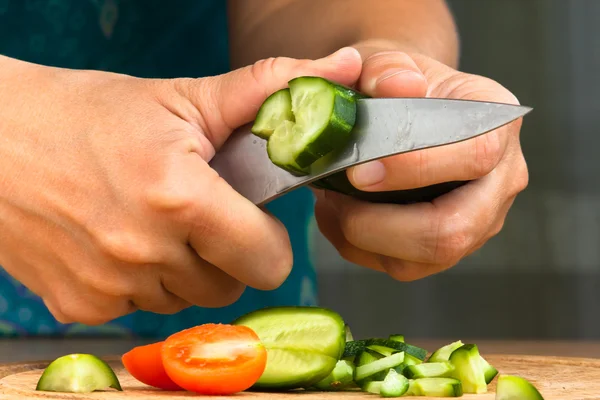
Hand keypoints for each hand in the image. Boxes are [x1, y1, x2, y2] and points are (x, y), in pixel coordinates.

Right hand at [0, 49, 361, 324]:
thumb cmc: (87, 112)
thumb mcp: (181, 97)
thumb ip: (269, 88)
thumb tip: (343, 67)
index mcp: (180, 197)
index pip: (270, 261)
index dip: (268, 239)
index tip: (251, 216)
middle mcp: (145, 252)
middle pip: (232, 285)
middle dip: (229, 254)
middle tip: (202, 212)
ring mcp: (109, 286)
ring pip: (188, 300)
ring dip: (187, 268)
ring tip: (156, 220)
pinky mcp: (80, 306)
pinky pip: (142, 307)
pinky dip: (144, 280)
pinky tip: (120, 238)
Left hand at [314, 50, 528, 280]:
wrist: (410, 106)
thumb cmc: (401, 85)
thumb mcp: (392, 61)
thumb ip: (388, 67)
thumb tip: (395, 87)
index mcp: (497, 124)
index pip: (475, 154)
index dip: (417, 168)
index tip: (359, 173)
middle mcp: (501, 180)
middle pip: (455, 229)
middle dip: (381, 225)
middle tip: (333, 200)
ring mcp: (480, 219)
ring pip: (429, 258)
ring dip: (365, 241)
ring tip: (329, 206)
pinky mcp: (452, 245)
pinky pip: (407, 267)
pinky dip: (361, 251)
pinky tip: (338, 219)